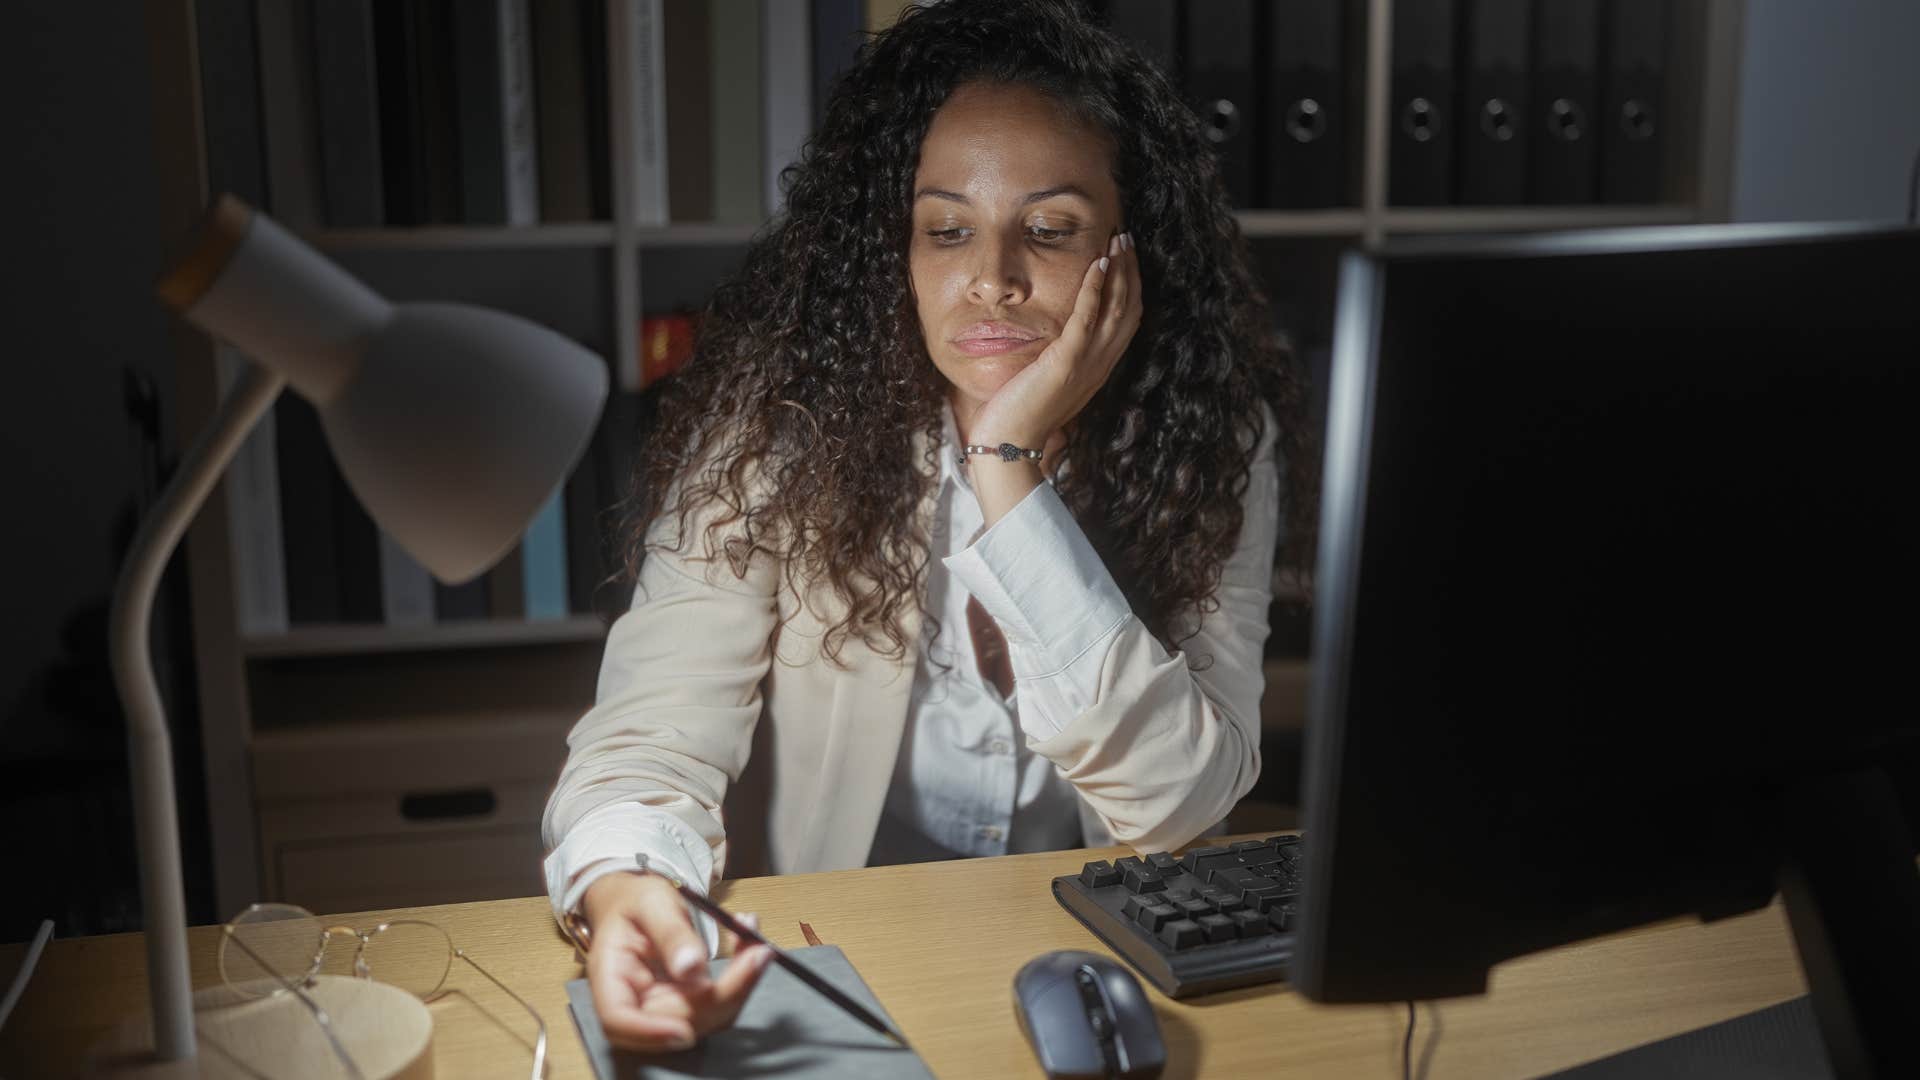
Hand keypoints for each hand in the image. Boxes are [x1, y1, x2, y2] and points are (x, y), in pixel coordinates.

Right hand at [580, 870, 773, 1051]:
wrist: (639, 903)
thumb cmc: (636, 900)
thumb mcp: (652, 902)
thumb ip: (671, 934)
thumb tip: (693, 969)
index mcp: (610, 977)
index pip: (618, 1020)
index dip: (650, 1033)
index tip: (685, 1031)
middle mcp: (634, 1002)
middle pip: (675, 1022)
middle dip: (724, 995)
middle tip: (759, 951)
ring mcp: (662, 1009)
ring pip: (706, 1019)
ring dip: (741, 985)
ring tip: (755, 940)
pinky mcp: (687, 1005)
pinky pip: (718, 1005)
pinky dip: (742, 980)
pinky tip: (749, 946)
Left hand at [968, 230, 1141, 449]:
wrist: (1008, 445)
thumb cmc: (1020, 416)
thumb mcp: (1049, 381)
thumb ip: (1060, 359)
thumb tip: (1056, 341)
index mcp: (1099, 368)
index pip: (1127, 320)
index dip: (1131, 286)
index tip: (1126, 257)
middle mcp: (1101, 365)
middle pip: (1130, 308)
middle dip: (1131, 269)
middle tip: (1127, 236)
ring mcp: (1087, 364)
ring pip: (1117, 308)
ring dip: (1119, 270)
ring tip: (1118, 240)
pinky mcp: (1065, 362)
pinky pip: (1087, 318)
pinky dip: (1095, 288)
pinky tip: (1097, 262)